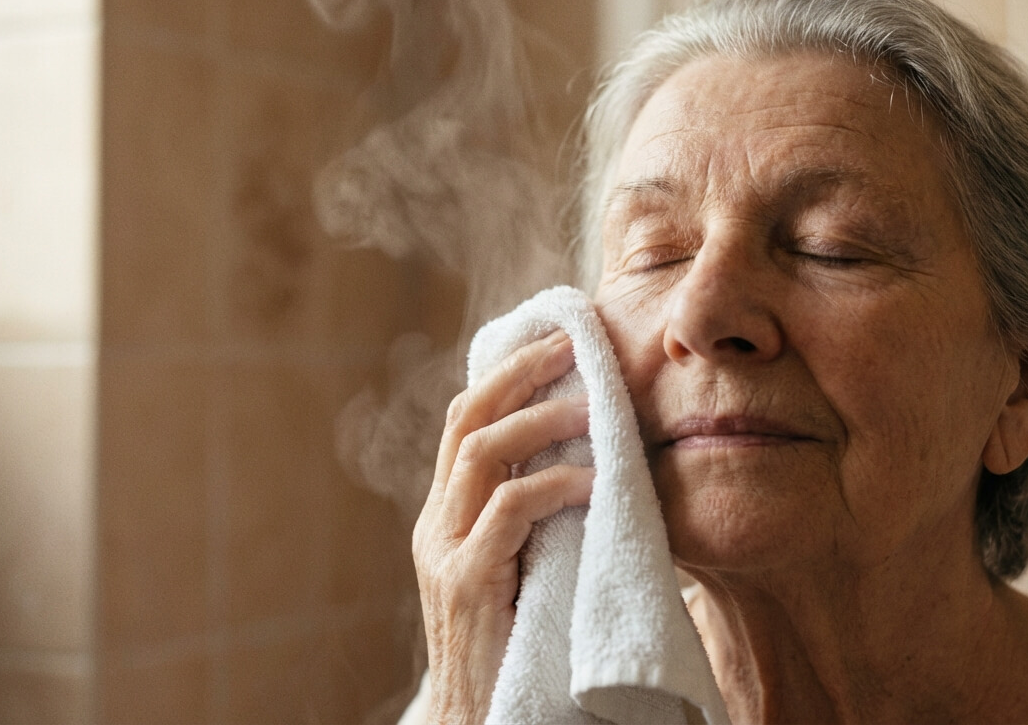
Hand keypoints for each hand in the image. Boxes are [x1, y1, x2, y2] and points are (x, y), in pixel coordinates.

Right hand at [412, 330, 592, 723]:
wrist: (483, 720)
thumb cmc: (517, 645)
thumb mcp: (521, 565)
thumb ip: (533, 518)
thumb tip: (587, 460)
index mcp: (446, 516)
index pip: (466, 423)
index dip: (507, 375)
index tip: (555, 341)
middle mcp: (435, 526)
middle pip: (467, 420)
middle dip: (520, 374)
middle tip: (572, 345)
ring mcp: (444, 553)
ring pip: (482, 454)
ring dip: (540, 419)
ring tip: (591, 403)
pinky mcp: (468, 584)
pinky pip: (510, 511)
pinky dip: (554, 485)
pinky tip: (592, 481)